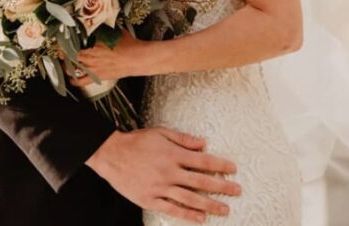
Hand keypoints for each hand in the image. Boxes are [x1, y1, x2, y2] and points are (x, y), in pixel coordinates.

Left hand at [68, 30, 150, 84]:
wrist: (137, 59)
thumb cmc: (129, 45)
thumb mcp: (116, 31)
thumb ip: (105, 29)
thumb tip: (100, 24)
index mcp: (94, 43)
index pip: (73, 42)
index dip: (65, 41)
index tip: (62, 38)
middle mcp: (91, 56)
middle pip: (70, 54)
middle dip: (63, 52)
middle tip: (61, 49)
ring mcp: (93, 67)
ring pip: (72, 67)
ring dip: (65, 64)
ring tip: (63, 61)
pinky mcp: (97, 76)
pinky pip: (81, 81)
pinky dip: (74, 80)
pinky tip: (70, 78)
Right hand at [86, 127, 240, 223]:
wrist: (111, 155)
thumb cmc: (137, 141)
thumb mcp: (161, 133)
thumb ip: (183, 139)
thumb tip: (204, 143)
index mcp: (173, 154)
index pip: (203, 161)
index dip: (220, 165)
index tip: (234, 169)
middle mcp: (169, 172)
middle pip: (201, 181)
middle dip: (221, 187)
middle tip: (237, 191)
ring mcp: (160, 188)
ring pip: (189, 198)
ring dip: (209, 205)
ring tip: (224, 209)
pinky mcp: (150, 199)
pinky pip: (172, 209)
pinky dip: (187, 214)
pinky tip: (200, 218)